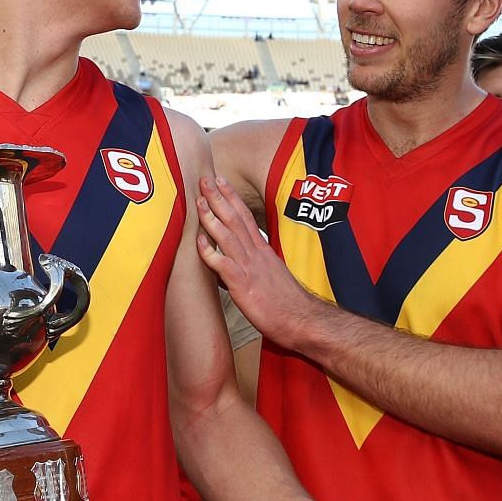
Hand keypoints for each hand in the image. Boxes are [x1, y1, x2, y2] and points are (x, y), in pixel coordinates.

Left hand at [195, 175, 320, 350]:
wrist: (303, 321)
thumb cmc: (288, 304)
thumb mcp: (274, 276)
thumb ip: (259, 264)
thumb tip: (243, 261)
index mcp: (263, 252)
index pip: (246, 218)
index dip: (232, 199)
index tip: (221, 183)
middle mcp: (256, 255)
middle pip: (236, 219)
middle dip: (219, 198)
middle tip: (205, 179)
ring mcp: (250, 268)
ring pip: (228, 236)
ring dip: (212, 217)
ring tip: (199, 200)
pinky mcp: (243, 286)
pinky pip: (223, 265)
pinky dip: (210, 251)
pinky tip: (198, 241)